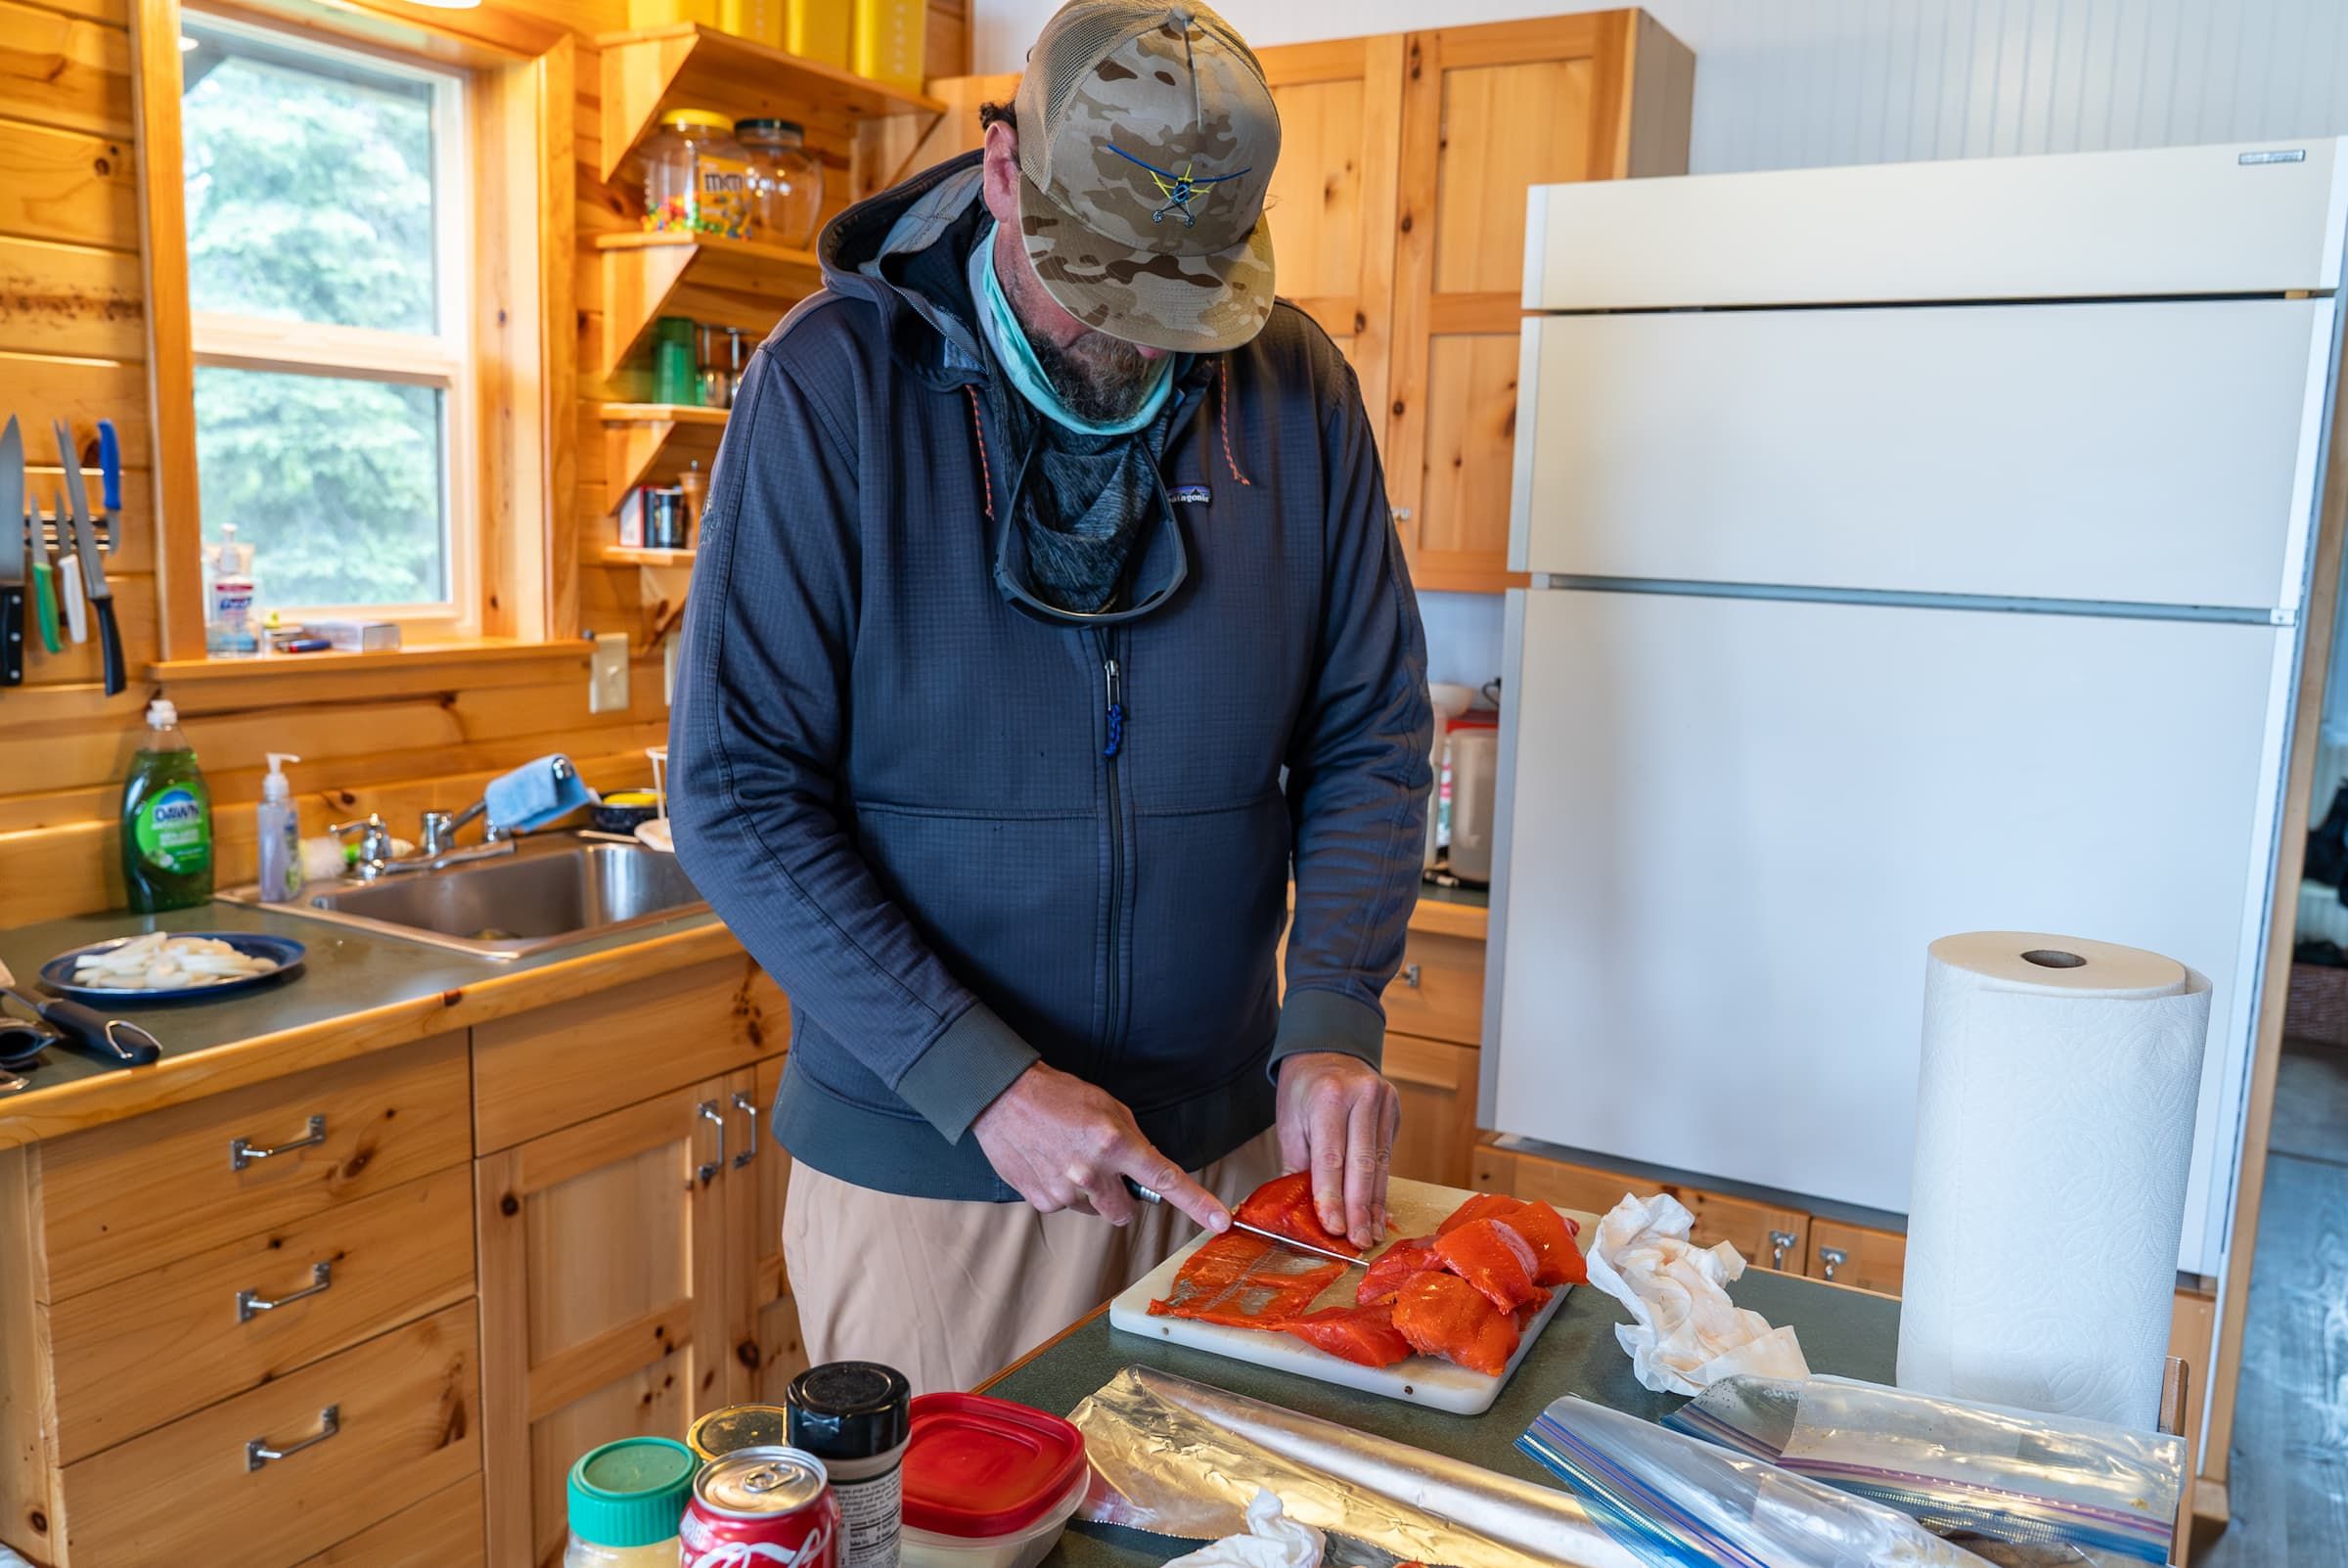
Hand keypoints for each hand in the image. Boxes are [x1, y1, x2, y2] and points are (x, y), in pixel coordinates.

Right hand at [972, 1062, 1230, 1231]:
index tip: (1220, 1221)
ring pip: (1093, 1209)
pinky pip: (1065, 1206)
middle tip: (1107, 1173)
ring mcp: (1064, 1191)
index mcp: (1115, 1143)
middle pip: (1125, 1212)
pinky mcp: (1040, 1201)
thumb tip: (1145, 1173)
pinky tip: (1049, 1162)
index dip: (1197, 1203)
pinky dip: (1062, 1190)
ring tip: (1068, 1157)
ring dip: (1089, 1192)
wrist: (1002, 1097)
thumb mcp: (1107, 1107)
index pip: (1165, 1179)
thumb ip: (1132, 1142)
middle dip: (1123, 1199)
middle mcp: (1091, 1172)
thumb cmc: (1058, 1096)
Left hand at [1276, 1052, 1400, 1247]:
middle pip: (1362, 1163)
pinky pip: (1388, 1157)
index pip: (1331, 1156)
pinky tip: (1377, 1213)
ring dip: (1373, 1205)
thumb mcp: (1290, 1123)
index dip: (1332, 1196)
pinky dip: (1381, 1188)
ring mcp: (1384, 1102)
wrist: (1327, 1050)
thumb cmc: (1303, 1091)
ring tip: (1369, 1235)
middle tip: (1358, 1243)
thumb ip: (1299, 1165)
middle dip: (1359, 1208)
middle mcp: (1361, 1097)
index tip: (1333, 1228)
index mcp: (1328, 1097)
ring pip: (1380, 1164)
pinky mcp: (1396, 1111)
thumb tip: (1303, 1212)